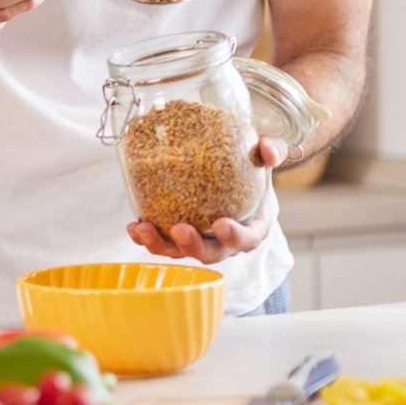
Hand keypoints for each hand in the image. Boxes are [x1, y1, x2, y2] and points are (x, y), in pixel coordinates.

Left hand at [127, 137, 285, 262]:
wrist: (236, 173)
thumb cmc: (252, 169)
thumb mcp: (265, 157)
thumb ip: (271, 152)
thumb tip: (269, 152)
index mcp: (252, 226)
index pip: (248, 239)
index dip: (235, 236)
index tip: (221, 224)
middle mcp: (226, 241)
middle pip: (211, 253)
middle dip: (194, 245)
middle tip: (180, 230)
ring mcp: (201, 240)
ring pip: (181, 252)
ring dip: (161, 245)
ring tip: (143, 229)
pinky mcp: (179, 237)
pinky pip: (163, 242)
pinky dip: (147, 238)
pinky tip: (134, 226)